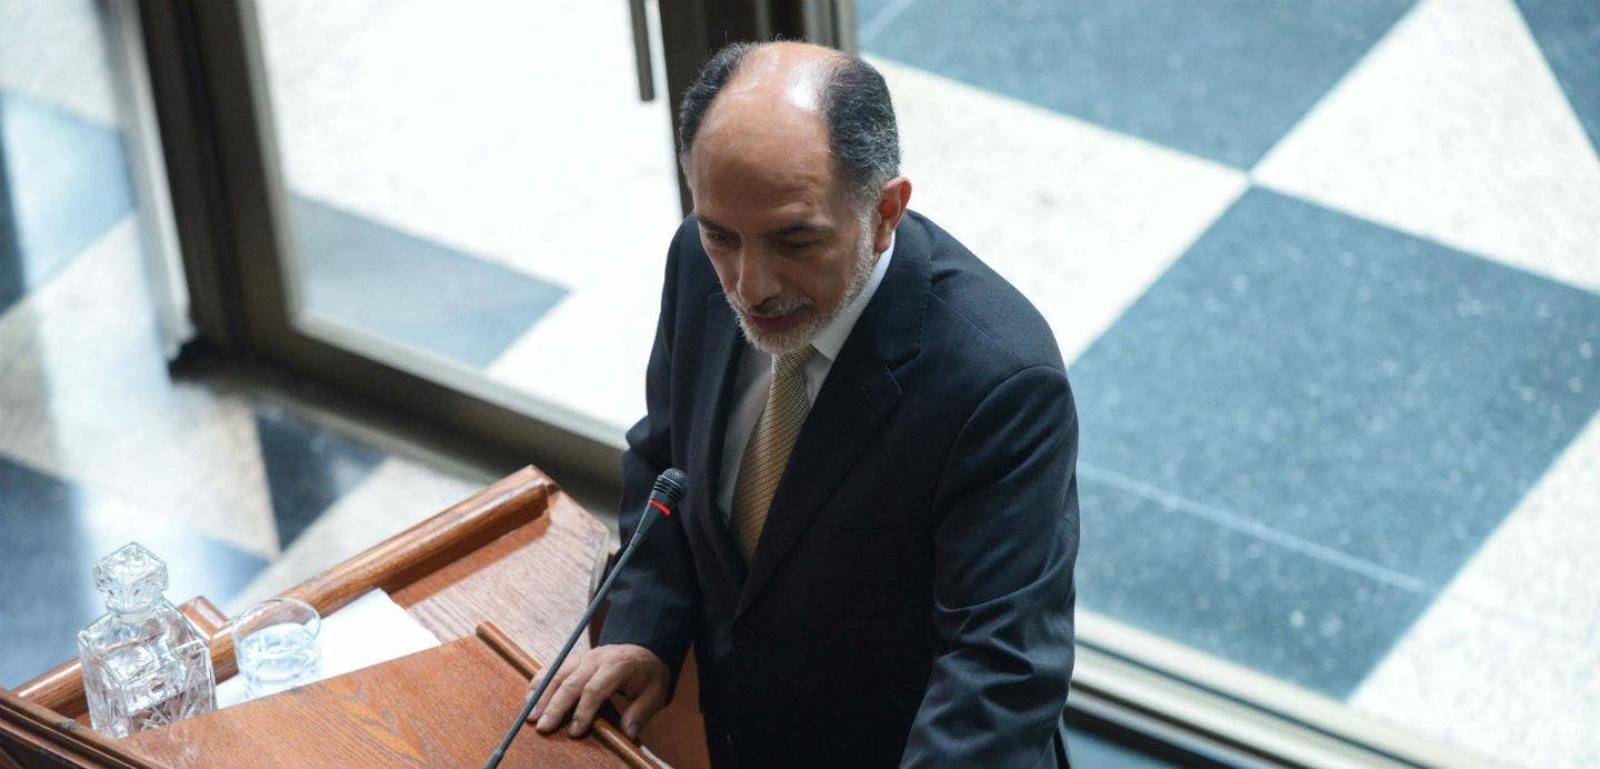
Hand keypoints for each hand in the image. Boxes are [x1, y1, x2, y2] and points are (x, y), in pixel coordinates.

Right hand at [527, 644, 669, 740]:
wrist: (645, 650)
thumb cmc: (648, 675)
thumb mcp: (655, 693)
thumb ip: (641, 712)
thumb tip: (628, 734)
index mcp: (617, 666)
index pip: (595, 688)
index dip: (583, 711)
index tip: (574, 731)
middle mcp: (596, 658)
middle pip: (571, 682)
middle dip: (555, 706)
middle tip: (543, 727)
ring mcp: (583, 656)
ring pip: (557, 674)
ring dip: (542, 695)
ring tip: (531, 717)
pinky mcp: (574, 659)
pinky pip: (552, 668)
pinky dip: (539, 682)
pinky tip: (529, 699)